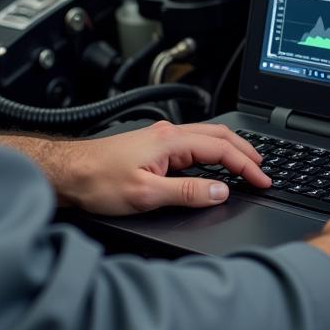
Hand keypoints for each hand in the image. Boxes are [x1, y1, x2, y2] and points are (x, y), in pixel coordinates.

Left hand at [0, 122, 270, 215]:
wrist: (67, 174)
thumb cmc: (98, 182)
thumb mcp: (146, 195)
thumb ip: (187, 193)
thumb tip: (220, 192)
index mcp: (171, 141)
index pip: (221, 150)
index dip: (246, 166)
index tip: (262, 180)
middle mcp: (168, 134)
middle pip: (219, 136)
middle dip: (245, 151)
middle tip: (263, 169)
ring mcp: (160, 138)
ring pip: (206, 137)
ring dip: (230, 149)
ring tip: (246, 164)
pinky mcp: (153, 146)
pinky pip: (193, 144)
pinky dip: (213, 152)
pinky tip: (213, 163)